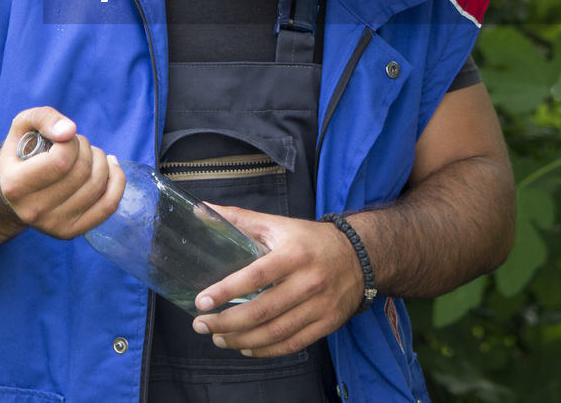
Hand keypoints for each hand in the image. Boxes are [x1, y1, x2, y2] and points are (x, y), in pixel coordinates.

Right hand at [0, 107, 125, 238]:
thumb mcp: (23, 126)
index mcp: (15, 185)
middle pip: (82, 172)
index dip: (72, 142)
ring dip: (100, 160)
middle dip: (86, 149)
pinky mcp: (71, 232)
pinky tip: (110, 166)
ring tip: (88, 154)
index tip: (65, 138)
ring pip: (97, 186)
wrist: (16, 189)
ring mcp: (53, 225)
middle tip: (77, 144)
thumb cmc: (23, 152)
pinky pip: (108, 206)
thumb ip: (43, 118)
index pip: (61, 160)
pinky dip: (117, 181)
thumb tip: (69, 130)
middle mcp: (33, 211)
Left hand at [189, 205, 364, 357]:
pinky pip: (293, 344)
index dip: (227, 291)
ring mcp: (319, 306)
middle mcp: (308, 282)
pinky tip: (246, 349)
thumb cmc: (310, 240)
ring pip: (275, 333)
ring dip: (242, 340)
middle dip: (227, 322)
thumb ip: (240, 219)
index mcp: (293, 255)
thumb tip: (201, 209)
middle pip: (262, 311)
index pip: (256, 276)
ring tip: (218, 338)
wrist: (360, 256)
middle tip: (201, 325)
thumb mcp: (278, 224)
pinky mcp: (327, 324)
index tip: (202, 301)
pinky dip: (266, 351)